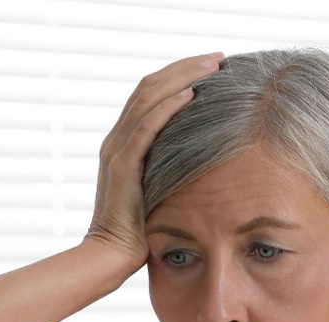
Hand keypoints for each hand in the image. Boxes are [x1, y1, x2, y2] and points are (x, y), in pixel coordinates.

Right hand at [83, 52, 223, 271]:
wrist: (110, 256)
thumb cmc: (138, 231)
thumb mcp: (157, 190)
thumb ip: (168, 169)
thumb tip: (201, 159)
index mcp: (122, 142)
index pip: (149, 94)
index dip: (179, 74)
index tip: (211, 66)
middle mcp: (116, 140)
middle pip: (149, 87)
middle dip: (186, 68)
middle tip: (219, 58)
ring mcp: (116, 151)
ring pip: (148, 99)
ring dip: (183, 78)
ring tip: (212, 67)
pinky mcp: (122, 167)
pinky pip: (146, 128)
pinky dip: (168, 108)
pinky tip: (191, 95)